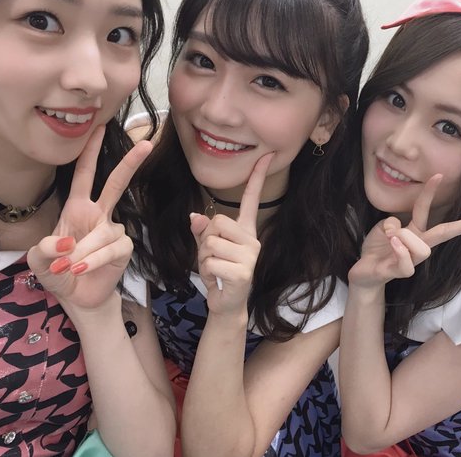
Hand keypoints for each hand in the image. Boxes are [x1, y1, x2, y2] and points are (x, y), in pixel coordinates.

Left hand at [27, 126, 152, 312]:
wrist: (78, 298)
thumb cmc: (58, 273)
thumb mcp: (38, 262)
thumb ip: (43, 251)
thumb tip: (66, 242)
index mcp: (77, 208)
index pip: (84, 175)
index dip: (90, 151)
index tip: (100, 127)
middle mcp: (99, 215)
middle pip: (117, 184)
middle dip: (130, 164)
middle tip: (147, 143)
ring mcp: (113, 231)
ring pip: (104, 232)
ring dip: (84, 251)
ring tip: (69, 268)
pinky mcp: (123, 249)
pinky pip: (112, 249)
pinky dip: (95, 260)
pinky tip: (82, 269)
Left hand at [189, 153, 273, 314]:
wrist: (227, 304)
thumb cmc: (219, 271)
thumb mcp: (207, 248)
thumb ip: (202, 231)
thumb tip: (195, 217)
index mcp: (245, 230)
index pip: (252, 199)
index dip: (257, 177)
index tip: (265, 156)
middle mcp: (252, 239)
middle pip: (217, 221)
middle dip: (205, 240)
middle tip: (213, 257)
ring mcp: (250, 256)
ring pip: (210, 242)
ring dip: (204, 258)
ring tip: (215, 270)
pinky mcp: (243, 272)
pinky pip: (211, 261)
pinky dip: (207, 272)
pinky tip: (217, 280)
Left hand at [348, 174, 460, 289]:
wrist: (365, 272)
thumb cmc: (378, 248)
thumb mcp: (382, 228)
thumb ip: (391, 223)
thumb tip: (397, 228)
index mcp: (415, 231)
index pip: (426, 209)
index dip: (430, 192)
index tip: (439, 174)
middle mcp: (418, 245)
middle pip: (445, 233)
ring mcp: (412, 259)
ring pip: (422, 247)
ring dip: (404, 237)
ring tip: (391, 238)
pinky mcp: (402, 271)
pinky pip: (408, 262)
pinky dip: (400, 250)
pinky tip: (392, 244)